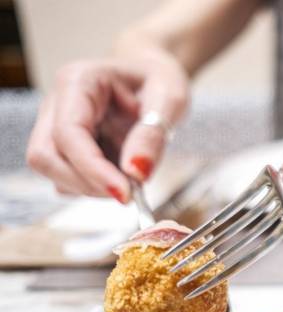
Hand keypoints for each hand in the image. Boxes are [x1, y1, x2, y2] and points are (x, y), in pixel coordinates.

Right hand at [26, 57, 188, 202]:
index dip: (92, 169)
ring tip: (130, 180)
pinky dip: (93, 187)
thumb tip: (135, 172)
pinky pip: (66, 178)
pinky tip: (120, 175)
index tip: (125, 193)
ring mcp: (55, 126)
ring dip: (91, 187)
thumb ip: (153, 134)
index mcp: (78, 81)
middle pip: (45, 156)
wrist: (153, 80)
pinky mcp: (63, 148)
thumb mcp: (170, 100)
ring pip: (52, 170)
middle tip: (129, 193)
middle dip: (87, 183)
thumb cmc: (159, 82)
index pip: (67, 133)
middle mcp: (57, 103)